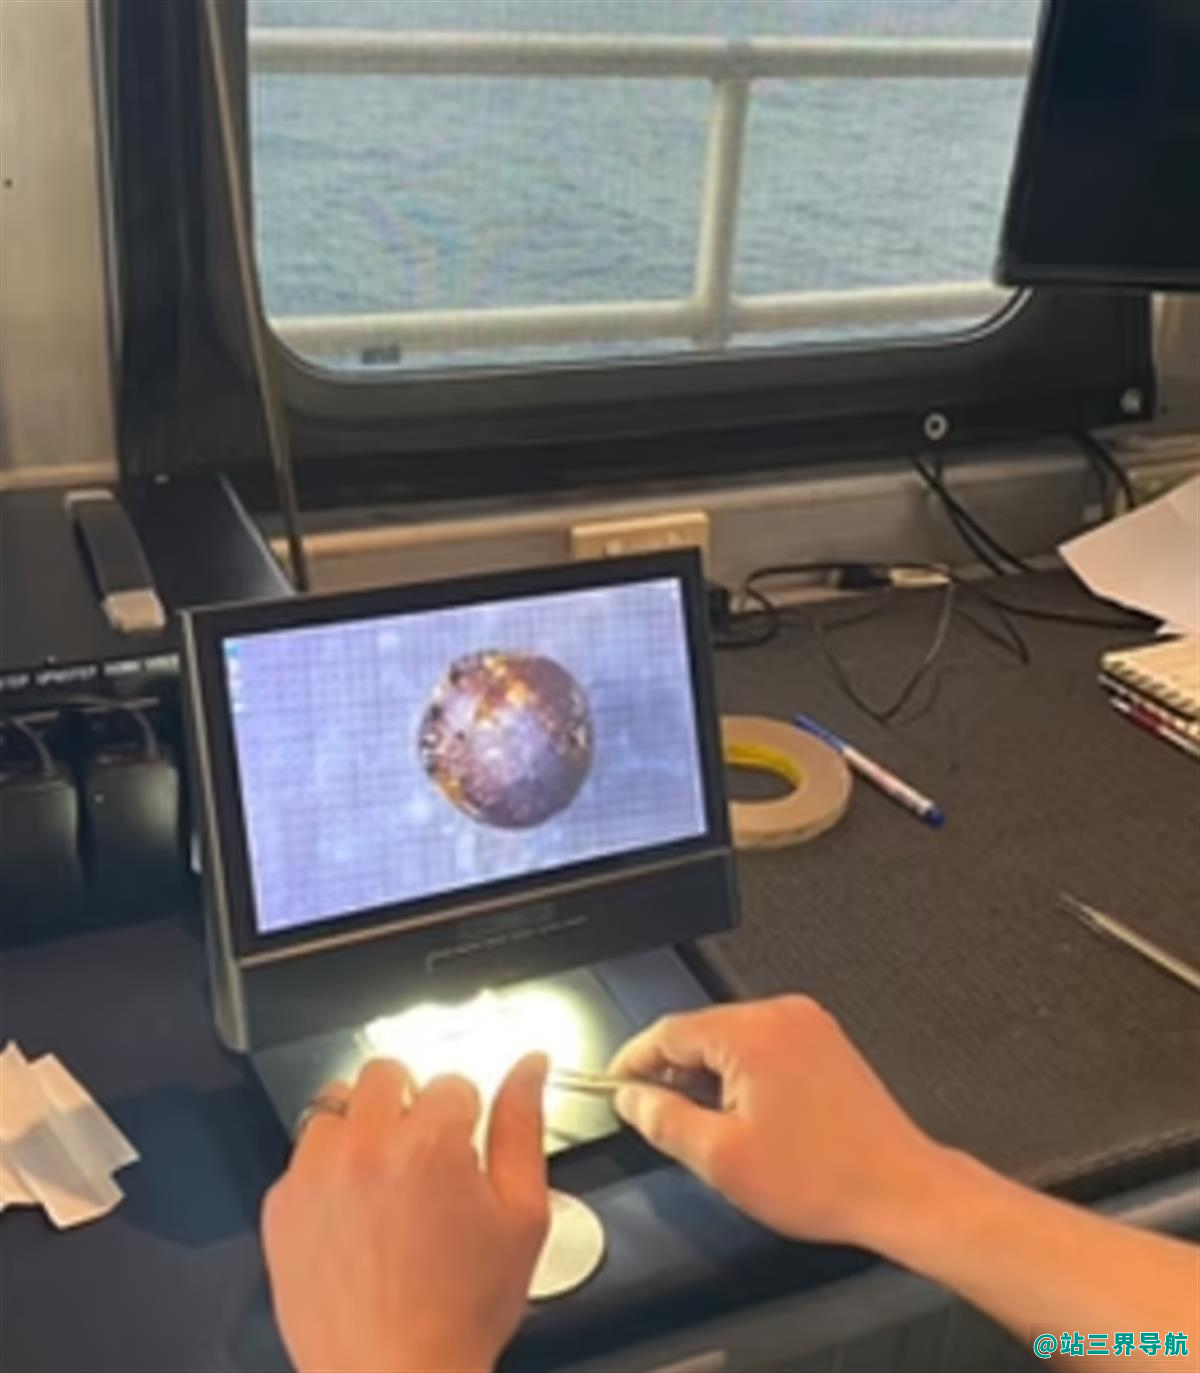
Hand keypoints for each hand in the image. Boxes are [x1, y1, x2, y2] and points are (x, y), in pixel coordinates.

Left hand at [262, 1054, 549, 1372]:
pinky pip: (302, 1157)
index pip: (450, 1083)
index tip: (462, 1152)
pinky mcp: (280, 1207)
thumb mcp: (522, 1216)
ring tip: (383, 1179)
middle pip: (385, 1074)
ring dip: (361, 1128)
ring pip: (335, 1106)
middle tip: (423, 1154)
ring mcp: (315, 1175)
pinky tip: (352, 1213)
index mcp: (430, 1143)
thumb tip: (530, 1066)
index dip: (464, 1119)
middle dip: (410, 1103)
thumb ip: (524, 1126)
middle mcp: (366, 1147)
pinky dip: (325, 1172)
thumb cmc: (460, 1311)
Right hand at [610, 996, 942, 1250]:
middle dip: (673, 1074)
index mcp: (753, 1033)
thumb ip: (663, 1121)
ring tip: (712, 1130)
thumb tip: (631, 1100)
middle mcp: (782, 1016)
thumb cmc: (826, 1178)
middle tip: (658, 1119)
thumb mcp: (721, 1159)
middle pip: (700, 1032)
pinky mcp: (824, 1044)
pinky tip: (746, 1119)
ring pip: (731, 1041)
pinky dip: (743, 1075)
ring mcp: (808, 1026)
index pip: (668, 1031)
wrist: (899, 1190)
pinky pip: (764, 1047)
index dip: (633, 1061)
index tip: (616, 1085)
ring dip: (709, 1077)